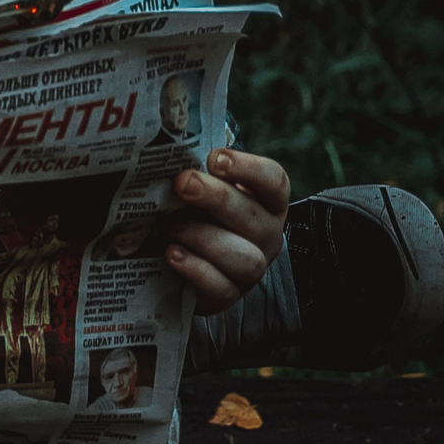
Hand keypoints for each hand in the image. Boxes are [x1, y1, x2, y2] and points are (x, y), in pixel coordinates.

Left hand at [164, 147, 288, 314]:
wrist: (180, 263)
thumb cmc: (194, 213)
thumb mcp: (198, 189)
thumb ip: (194, 170)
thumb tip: (168, 148)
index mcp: (265, 201)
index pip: (274, 181)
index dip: (249, 169)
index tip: (215, 159)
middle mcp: (266, 234)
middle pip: (253, 216)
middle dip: (217, 198)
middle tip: (183, 183)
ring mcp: (252, 268)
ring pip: (244, 257)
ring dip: (204, 238)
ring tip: (171, 226)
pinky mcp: (229, 294)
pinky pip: (221, 287)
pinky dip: (196, 270)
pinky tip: (172, 254)